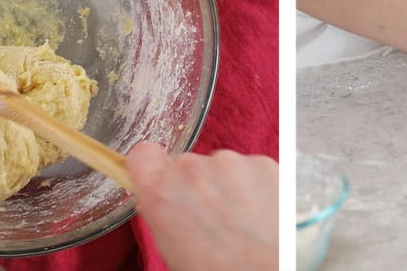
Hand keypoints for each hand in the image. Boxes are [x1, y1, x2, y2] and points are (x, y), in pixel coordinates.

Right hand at [127, 143, 277, 270]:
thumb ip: (164, 214)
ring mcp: (230, 162)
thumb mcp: (173, 250)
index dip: (152, 169)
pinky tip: (259, 216)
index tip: (160, 182)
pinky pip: (250, 170)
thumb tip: (165, 202)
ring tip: (239, 224)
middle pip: (187, 165)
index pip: (143, 155)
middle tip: (211, 221)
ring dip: (226, 188)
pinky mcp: (262, 163)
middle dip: (196, 187)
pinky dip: (254, 188)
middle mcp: (193, 169)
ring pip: (221, 168)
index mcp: (162, 192)